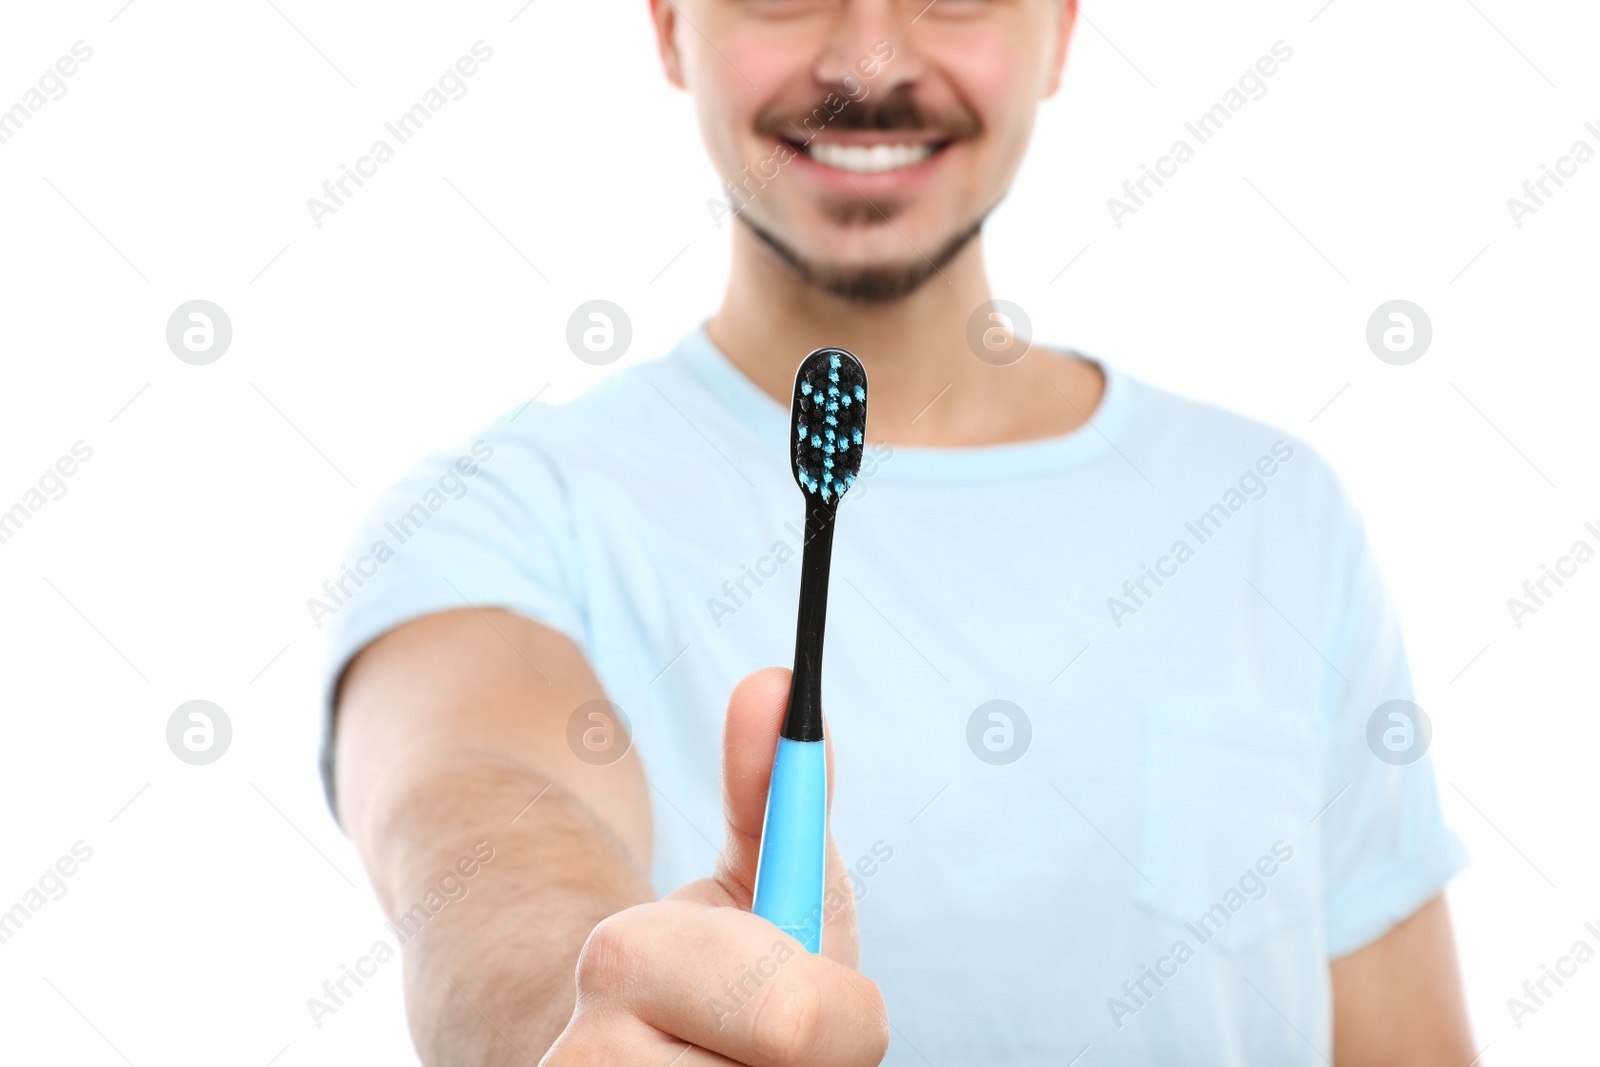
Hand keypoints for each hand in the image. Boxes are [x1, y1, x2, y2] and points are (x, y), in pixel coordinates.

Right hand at [541, 667, 889, 1065]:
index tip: (818, 1008)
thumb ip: (772, 789)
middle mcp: (581, 1061)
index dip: (838, 1014)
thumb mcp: (759, 880)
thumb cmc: (717, 972)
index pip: (801, 1016)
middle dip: (808, 1060)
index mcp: (623, 962)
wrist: (609, 1062)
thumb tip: (776, 679)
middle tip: (771, 1044)